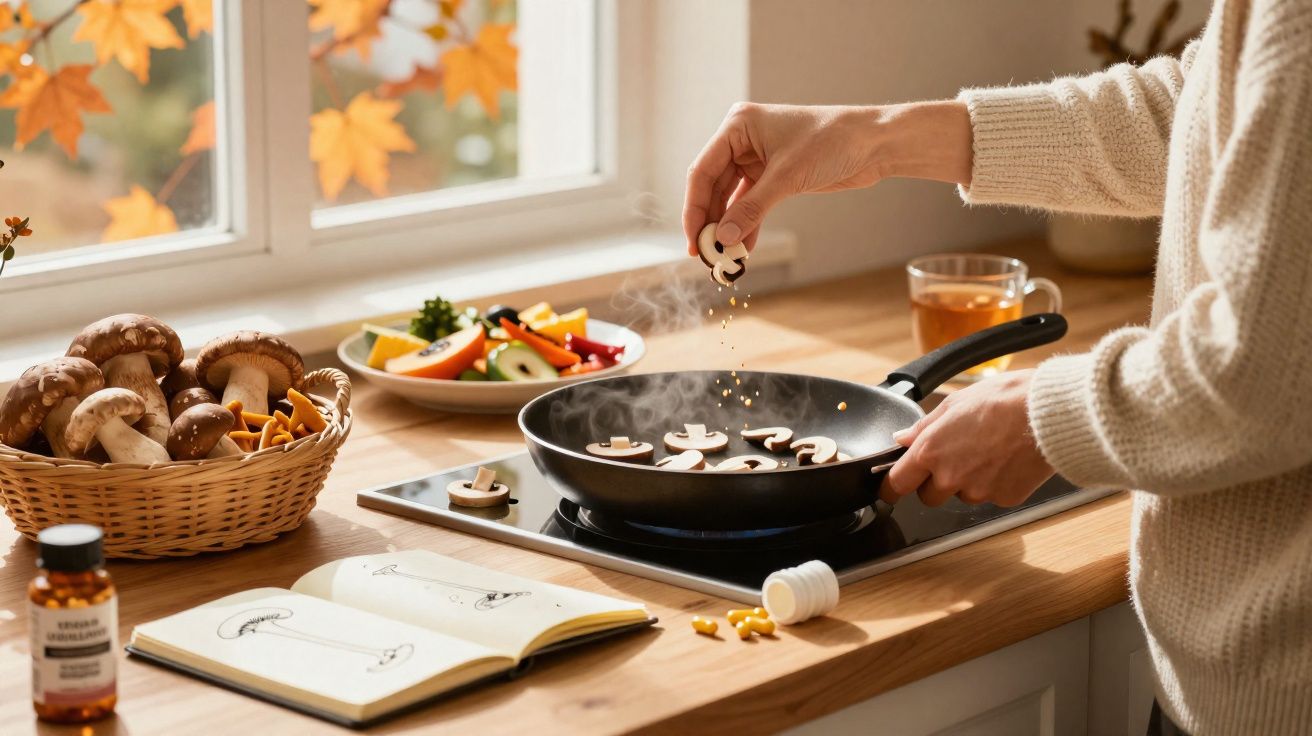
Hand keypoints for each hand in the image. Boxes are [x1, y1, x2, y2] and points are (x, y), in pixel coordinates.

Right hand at [682, 101, 972, 254]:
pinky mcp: (773, 176)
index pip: (702, 171)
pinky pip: (750, 204)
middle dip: (710, 222)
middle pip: (713, 187)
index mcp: (738, 126)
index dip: (695, 208)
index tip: (694, 240)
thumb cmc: (833, 141)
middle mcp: (742, 140)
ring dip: (728, 228)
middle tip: (707, 255)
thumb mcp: (787, 176)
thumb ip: (752, 208)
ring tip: (725, 257)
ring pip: (731, 199)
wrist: (874, 143)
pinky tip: (744, 249)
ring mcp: (757, 158)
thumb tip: (723, 238)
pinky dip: (747, 225)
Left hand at [877, 370, 1054, 507]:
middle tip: (957, 456)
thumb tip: (902, 438)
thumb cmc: (1004, 400)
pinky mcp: (1005, 498)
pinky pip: (992, 496)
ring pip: (963, 495)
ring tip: (990, 450)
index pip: (897, 484)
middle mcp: (950, 477)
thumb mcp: (954, 403)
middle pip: (929, 496)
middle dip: (936, 481)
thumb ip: (923, 427)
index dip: (891, 487)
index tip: (890, 488)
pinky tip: (1008, 459)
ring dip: (969, 481)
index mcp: (931, 451)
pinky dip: (996, 483)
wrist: (1049, 413)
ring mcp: (978, 491)